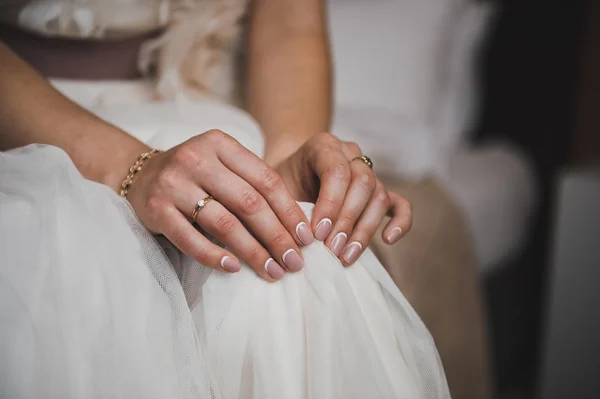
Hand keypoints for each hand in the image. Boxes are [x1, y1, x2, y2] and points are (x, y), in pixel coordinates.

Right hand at [125, 129, 315, 281]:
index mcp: (220, 144)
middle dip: (277, 236)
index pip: (266, 180)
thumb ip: (253, 183)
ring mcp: (174, 184)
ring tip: (272, 271)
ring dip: (252, 251)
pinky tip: (234, 268)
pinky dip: (214, 256)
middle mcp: (196, 159)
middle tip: (295, 262)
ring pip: (223, 223)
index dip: (290, 211)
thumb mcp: (222, 164)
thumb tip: (297, 226)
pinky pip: (190, 239)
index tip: (306, 238)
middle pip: (249, 203)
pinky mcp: (156, 209)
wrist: (140, 174)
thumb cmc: (195, 174)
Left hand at [275, 133, 411, 265]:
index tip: (316, 234)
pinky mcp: (379, 193)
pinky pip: (400, 204)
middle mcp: (350, 154)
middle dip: (348, 220)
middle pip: (364, 183)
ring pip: (380, 196)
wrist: (286, 178)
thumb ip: (286, 208)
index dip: (330, 205)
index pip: (337, 172)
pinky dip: (400, 222)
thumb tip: (301, 243)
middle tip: (331, 249)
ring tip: (346, 256)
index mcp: (323, 146)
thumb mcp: (274, 190)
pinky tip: (388, 239)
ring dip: (365, 229)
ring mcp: (368, 172)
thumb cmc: (277, 186)